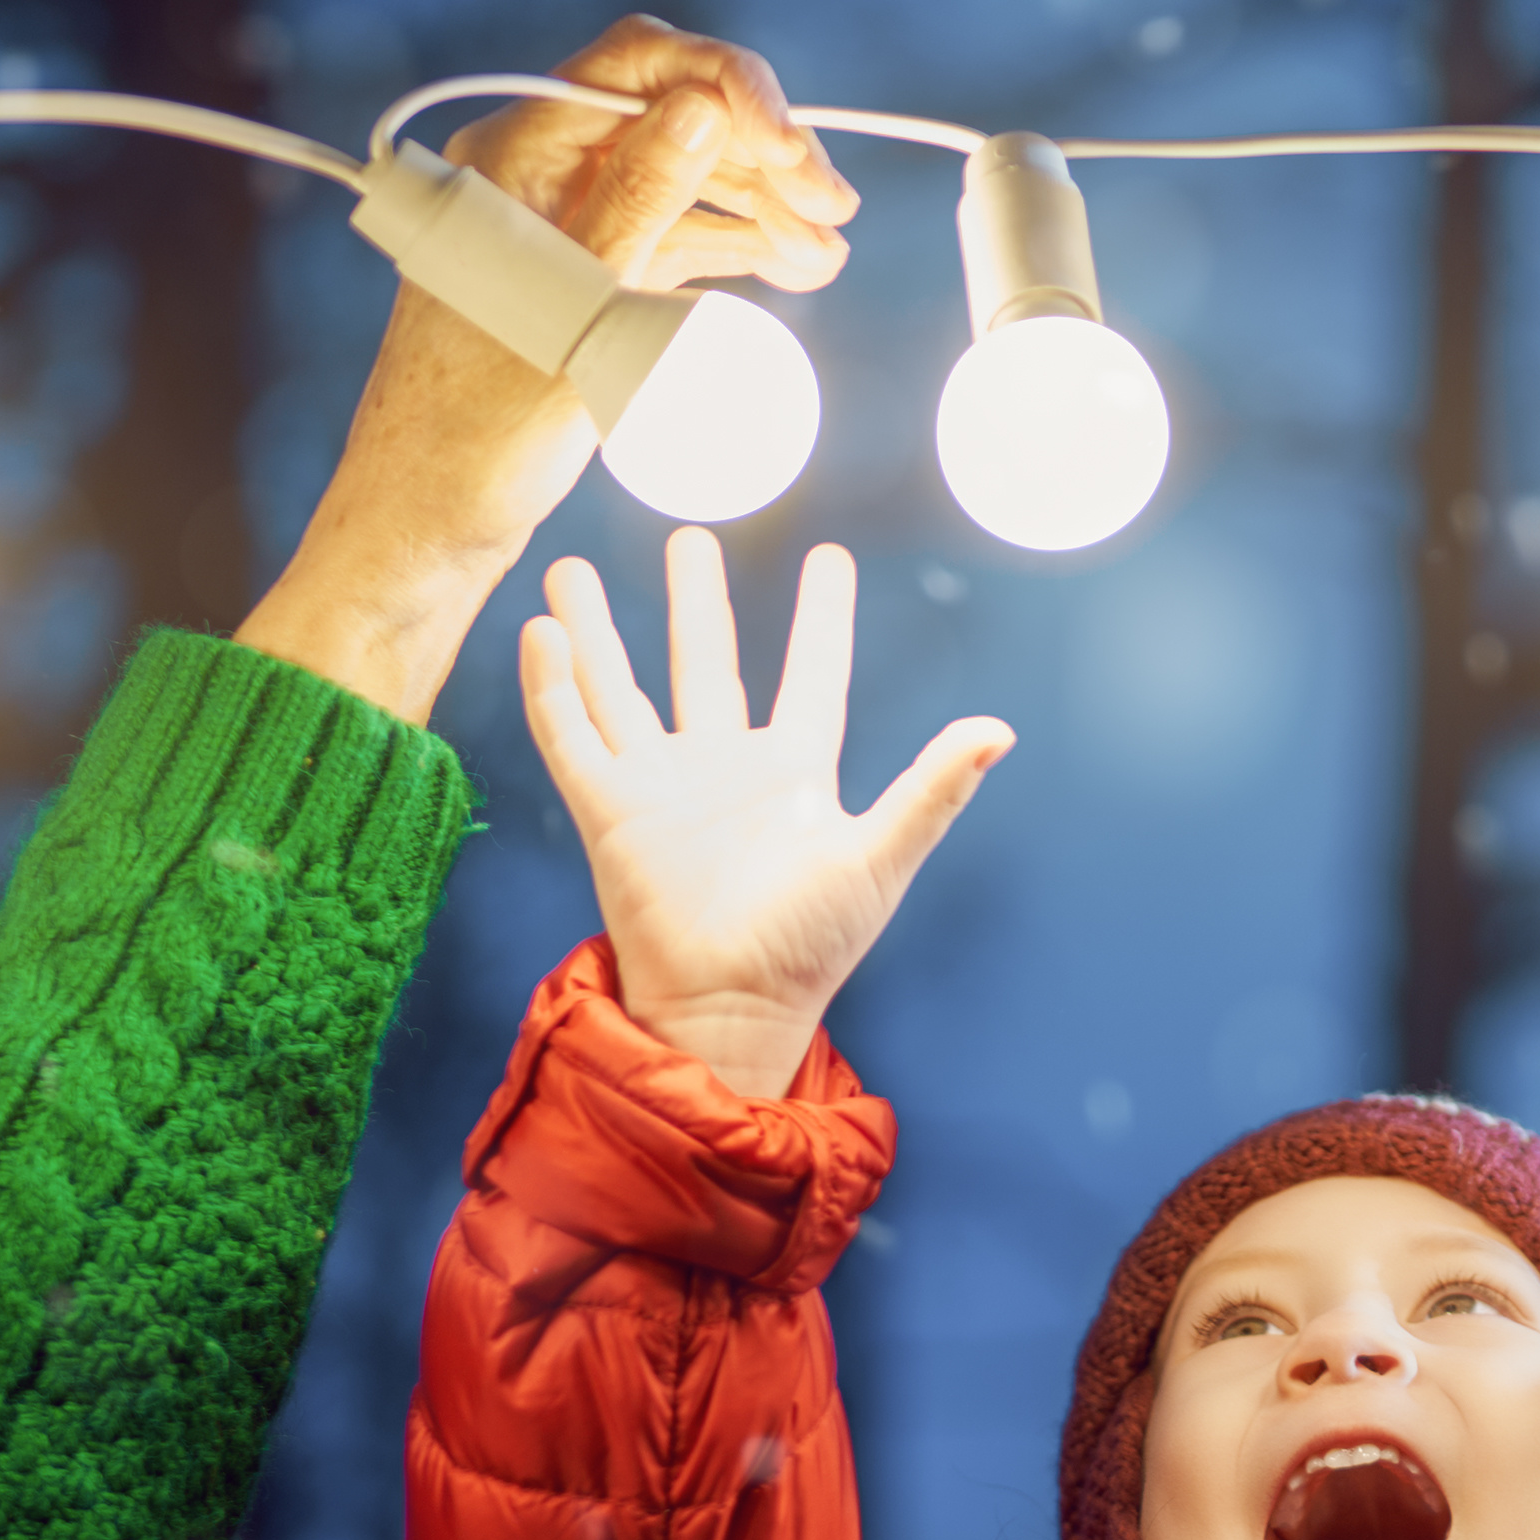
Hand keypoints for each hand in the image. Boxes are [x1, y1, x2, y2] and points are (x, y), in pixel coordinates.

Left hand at [233, 16, 856, 723]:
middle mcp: (535, 169)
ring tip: (826, 252)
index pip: (635, 62)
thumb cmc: (480, 429)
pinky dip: (733, 243)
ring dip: (761, 202)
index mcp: (513, 152)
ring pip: (682, 177)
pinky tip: (792, 265)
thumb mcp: (576, 311)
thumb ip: (639, 203)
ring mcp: (563, 220)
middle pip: (671, 115)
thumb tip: (703, 107)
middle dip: (762, 152)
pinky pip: (672, 233)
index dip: (730, 84)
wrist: (433, 521)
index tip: (794, 146)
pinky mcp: (584, 274)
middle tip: (833, 206)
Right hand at [524, 528, 1013, 1099]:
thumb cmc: (810, 946)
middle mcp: (721, 767)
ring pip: (620, 686)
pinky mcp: (608, 811)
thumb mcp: (881, 858)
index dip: (820, 619)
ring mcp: (660, 786)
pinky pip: (572, 735)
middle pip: (704, 663)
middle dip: (696, 600)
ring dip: (597, 629)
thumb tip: (998, 729)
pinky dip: (552, 686)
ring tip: (572, 570)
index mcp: (792, 771)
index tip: (828, 559)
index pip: (810, 675)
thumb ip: (933, 790)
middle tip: (688, 534)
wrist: (732, 1005)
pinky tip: (541, 634)